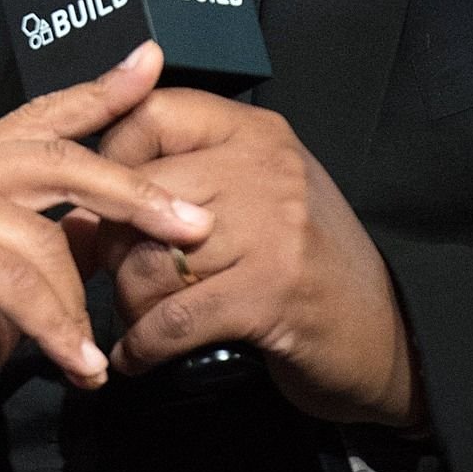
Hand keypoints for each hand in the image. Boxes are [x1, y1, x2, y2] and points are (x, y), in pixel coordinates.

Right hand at [0, 42, 210, 471]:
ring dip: (78, 307)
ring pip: (44, 235)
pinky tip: (73, 364)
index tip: (152, 62)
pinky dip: (55, 327)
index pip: (37, 121)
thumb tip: (106, 232)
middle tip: (193, 223)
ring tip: (91, 360)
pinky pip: (17, 279)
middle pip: (57, 157)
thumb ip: (41, 259)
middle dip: (133, 189)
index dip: (97, 92)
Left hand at [92, 89, 424, 430]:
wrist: (386, 335)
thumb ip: (190, 177)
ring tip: (136, 321)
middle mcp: (265, 169)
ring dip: (128, 304)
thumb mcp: (259, 195)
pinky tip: (139, 358)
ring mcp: (272, 231)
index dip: (110, 160)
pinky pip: (172, 319)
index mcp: (257, 134)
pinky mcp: (269, 296)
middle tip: (118, 280)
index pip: (152, 113)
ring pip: (147, 260)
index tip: (106, 205)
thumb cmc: (307, 264)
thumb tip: (87, 196)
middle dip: (112, 247)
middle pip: (138, 191)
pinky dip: (143, 347)